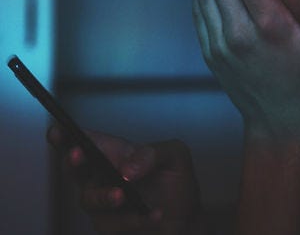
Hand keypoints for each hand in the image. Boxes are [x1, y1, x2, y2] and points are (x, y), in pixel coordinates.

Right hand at [47, 125, 206, 233]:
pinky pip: (115, 223)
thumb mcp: (174, 156)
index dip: (65, 135)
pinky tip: (154, 214)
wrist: (186, 216)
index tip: (57, 130)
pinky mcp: (111, 226)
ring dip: (104, 195)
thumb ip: (152, 153)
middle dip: (72, 160)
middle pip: (73, 167)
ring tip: (123, 194)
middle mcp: (101, 176)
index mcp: (113, 153)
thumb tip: (126, 169)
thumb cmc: (175, 181)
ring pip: (89, 199)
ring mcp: (102, 203)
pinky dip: (135, 218)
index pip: (84, 140)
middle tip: (78, 154)